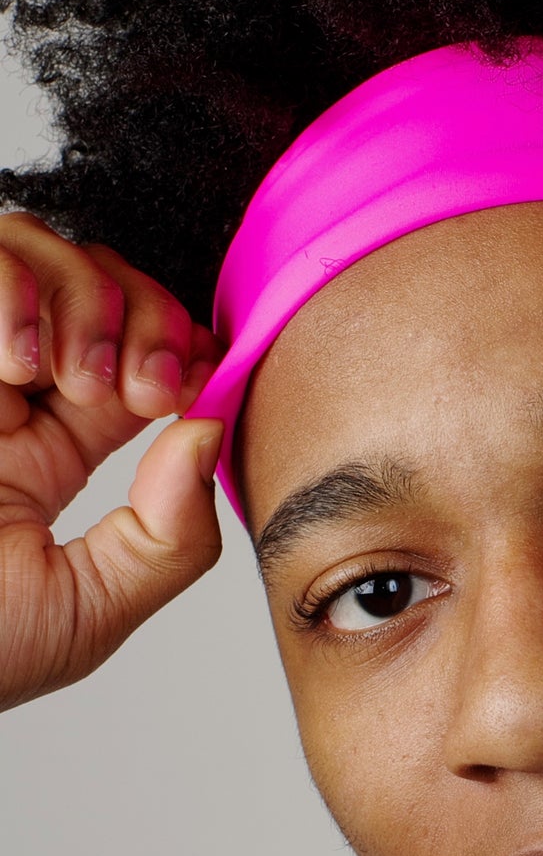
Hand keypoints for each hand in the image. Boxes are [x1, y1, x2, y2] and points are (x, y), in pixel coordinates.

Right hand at [0, 213, 224, 712]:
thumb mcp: (91, 610)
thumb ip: (172, 534)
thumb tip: (211, 429)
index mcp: (44, 449)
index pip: (134, 351)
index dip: (182, 345)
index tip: (205, 379)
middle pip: (91, 279)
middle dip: (144, 313)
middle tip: (145, 389)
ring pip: (27, 246)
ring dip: (81, 298)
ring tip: (75, 380)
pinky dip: (7, 289)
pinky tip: (13, 368)